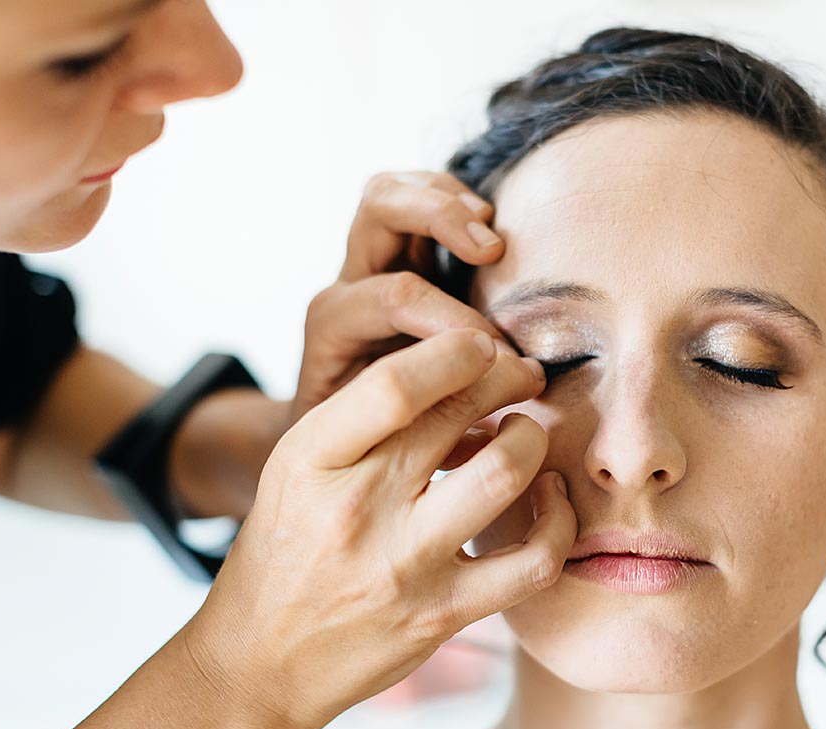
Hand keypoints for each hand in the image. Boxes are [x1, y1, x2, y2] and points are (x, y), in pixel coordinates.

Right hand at [181, 329, 576, 728]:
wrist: (260, 661)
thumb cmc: (287, 549)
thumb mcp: (297, 468)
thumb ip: (364, 418)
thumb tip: (460, 368)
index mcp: (311, 458)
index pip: (396, 384)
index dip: (456, 351)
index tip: (480, 345)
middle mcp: (357, 507)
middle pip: (458, 413)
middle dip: (507, 378)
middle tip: (521, 375)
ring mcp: (404, 564)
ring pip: (504, 472)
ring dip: (531, 438)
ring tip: (526, 432)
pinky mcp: (444, 612)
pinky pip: (533, 559)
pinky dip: (558, 520)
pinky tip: (548, 498)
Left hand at [291, 171, 507, 424]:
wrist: (324, 433)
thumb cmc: (362, 441)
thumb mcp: (384, 439)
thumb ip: (432, 427)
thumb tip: (496, 434)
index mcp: (334, 324)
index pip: (396, 296)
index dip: (455, 321)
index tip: (501, 358)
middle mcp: (347, 281)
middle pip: (379, 208)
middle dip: (440, 217)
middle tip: (492, 251)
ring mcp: (368, 260)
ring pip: (394, 189)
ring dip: (449, 199)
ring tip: (493, 235)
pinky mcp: (397, 251)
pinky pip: (417, 195)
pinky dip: (456, 200)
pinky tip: (491, 227)